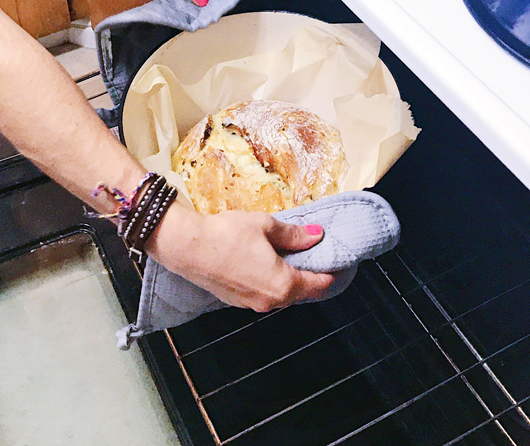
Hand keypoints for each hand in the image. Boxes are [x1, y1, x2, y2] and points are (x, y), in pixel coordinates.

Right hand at [148, 204, 334, 311]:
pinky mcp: (236, 301)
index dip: (333, 273)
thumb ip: (294, 234)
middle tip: (317, 255)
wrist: (187, 247)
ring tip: (291, 256)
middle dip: (311, 275)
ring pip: (281, 294)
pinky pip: (263, 294)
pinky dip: (271, 281)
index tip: (342, 264)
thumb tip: (316, 235)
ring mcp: (252, 304)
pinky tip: (266, 263)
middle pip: (301, 292)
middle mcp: (270, 301)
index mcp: (283, 284)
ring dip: (290, 279)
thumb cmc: (227, 234)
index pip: (318, 285)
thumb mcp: (266, 226)